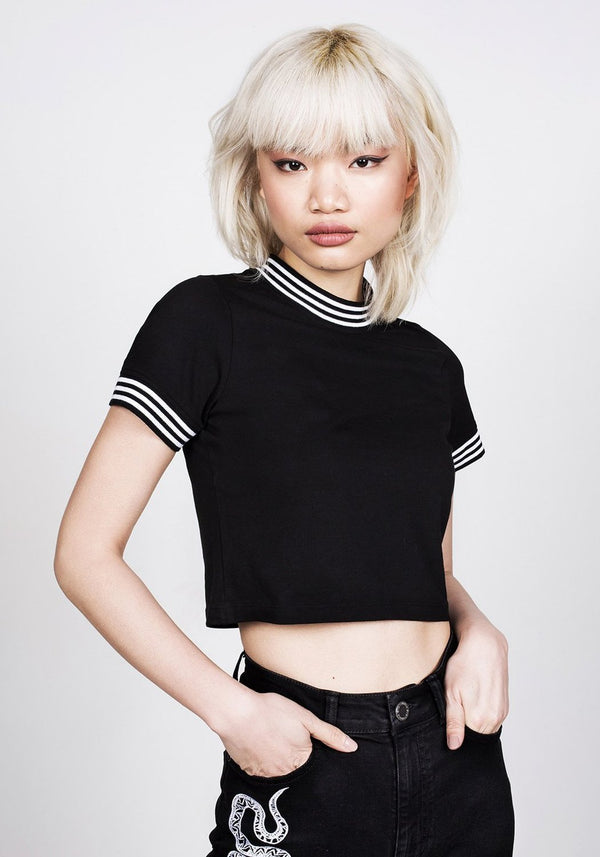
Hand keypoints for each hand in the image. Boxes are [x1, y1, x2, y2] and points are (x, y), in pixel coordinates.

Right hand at [218, 690, 357, 776]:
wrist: (236, 713)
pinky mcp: (248, 772)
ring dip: (277, 761)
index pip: (313, 766)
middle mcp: (284, 774)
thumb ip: (329, 734)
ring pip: (277, 773)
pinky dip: (261, 761)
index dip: (310, 753)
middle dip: (293, 759)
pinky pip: (260, 772)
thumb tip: (351, 747)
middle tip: (283, 740)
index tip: (302, 742)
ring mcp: (265, 775)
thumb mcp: (305, 718)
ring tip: (271, 741)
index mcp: (301, 761)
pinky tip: (259, 745)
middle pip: (295, 772)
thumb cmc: (270, 712)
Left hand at [444, 621, 508, 749]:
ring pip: (485, 726)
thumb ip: (453, 722)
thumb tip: (454, 746)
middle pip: (476, 734)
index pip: (466, 740)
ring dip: (475, 718)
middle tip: (456, 706)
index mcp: (480, 719)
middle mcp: (495, 719)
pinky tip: (475, 696)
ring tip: (466, 698)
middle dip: (465, 726)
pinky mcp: (505, 704)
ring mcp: (502, 711)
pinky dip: (483, 712)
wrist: (485, 644)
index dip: (455, 731)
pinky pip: (492, 717)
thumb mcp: (451, 693)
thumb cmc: (465, 665)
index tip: (449, 718)